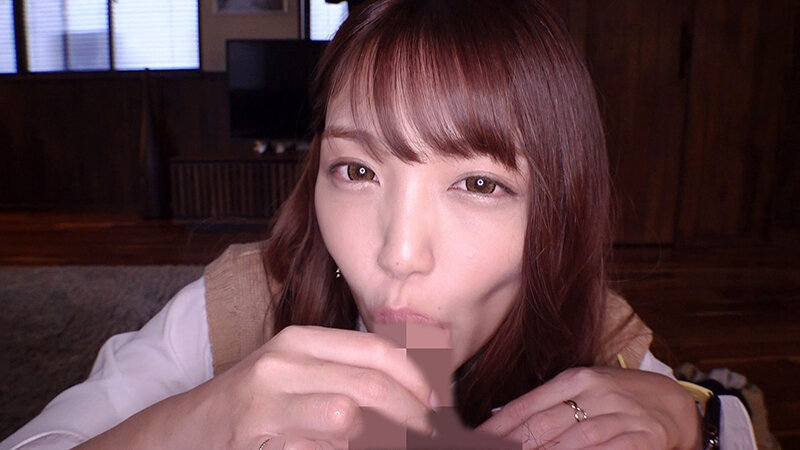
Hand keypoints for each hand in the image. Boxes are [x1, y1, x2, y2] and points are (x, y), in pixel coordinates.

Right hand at [185, 325, 436, 447]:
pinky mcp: (255, 437)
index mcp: (299, 340)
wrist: (186, 431)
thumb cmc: (255, 401)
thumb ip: (346, 372)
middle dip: (411, 414)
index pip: (375, 350)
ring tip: (390, 441)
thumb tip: (416, 387)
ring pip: (347, 418)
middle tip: (429, 432)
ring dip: (379, 438)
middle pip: (369, 385)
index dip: (415, 377)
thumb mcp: (298, 372)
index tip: (437, 402)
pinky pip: (318, 449)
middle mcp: (282, 364)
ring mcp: (264, 403)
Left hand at [476, 366, 699, 448]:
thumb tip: (502, 418)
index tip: (477, 439)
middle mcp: (597, 392)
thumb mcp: (583, 389)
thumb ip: (547, 403)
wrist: (673, 402)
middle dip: (515, 444)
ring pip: (575, 440)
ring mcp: (621, 414)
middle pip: (545, 425)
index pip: (528, 404)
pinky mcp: (644, 436)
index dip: (499, 425)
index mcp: (576, 378)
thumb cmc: (618, 396)